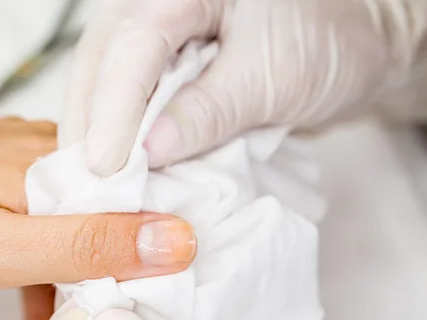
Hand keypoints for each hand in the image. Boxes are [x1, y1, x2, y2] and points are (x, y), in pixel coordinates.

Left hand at [0, 118, 195, 296]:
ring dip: (71, 273)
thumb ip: (86, 245)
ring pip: (70, 220)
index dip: (150, 249)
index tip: (149, 293)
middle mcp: (41, 152)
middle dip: (108, 269)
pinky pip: (37, 219)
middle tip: (100, 317)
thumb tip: (170, 238)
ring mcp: (15, 163)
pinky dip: (40, 260)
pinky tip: (31, 296)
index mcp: (55, 162)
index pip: (137, 200)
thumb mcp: (0, 248)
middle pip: (105, 212)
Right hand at [61, 0, 425, 175]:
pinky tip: (112, 166)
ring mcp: (155, 33)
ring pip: (103, 79)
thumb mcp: (270, 78)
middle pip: (101, 60)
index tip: (105, 165)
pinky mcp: (162, 65)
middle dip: (90, 124)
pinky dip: (117, 134)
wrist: (351, 48)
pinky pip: (125, 96)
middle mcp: (159, 4)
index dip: (115, 107)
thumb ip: (210, 109)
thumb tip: (150, 151)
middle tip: (86, 184)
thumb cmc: (324, 45)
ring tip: (90, 183)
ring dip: (95, 132)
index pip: (135, 45)